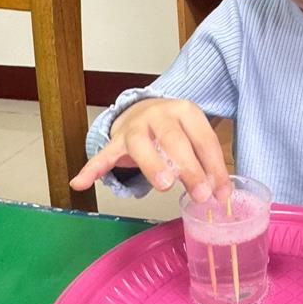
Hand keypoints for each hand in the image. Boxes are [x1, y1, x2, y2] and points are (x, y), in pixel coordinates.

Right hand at [70, 98, 230, 202]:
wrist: (143, 108)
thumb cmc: (175, 129)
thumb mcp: (194, 138)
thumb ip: (207, 164)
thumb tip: (220, 195)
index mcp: (186, 110)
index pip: (204, 139)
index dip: (215, 167)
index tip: (222, 194)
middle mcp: (160, 114)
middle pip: (174, 139)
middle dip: (189, 167)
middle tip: (200, 193)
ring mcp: (135, 125)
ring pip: (141, 144)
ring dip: (153, 165)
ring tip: (164, 186)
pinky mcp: (116, 139)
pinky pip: (104, 155)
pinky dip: (92, 168)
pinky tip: (80, 183)